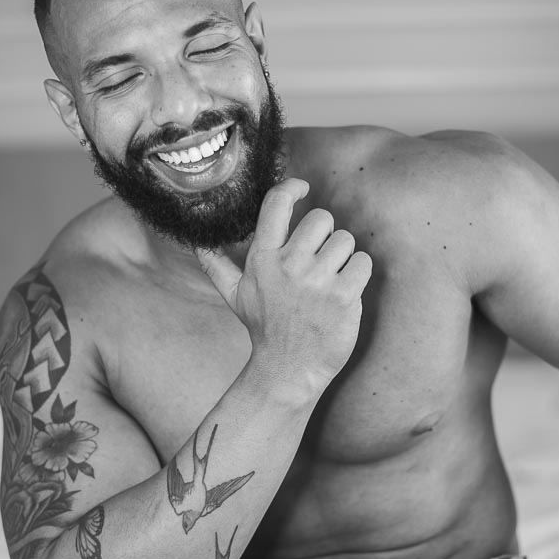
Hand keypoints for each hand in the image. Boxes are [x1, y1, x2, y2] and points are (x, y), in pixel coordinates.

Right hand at [197, 178, 372, 392]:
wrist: (289, 371)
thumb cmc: (266, 330)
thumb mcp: (235, 297)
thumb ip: (217, 266)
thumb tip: (195, 244)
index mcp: (263, 259)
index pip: (276, 204)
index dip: (293, 187)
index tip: (303, 188)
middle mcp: (288, 266)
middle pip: (322, 218)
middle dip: (326, 236)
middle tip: (320, 261)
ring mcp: (317, 282)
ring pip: (346, 240)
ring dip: (344, 257)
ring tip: (330, 282)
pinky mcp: (343, 297)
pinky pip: (363, 262)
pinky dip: (359, 274)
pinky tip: (345, 292)